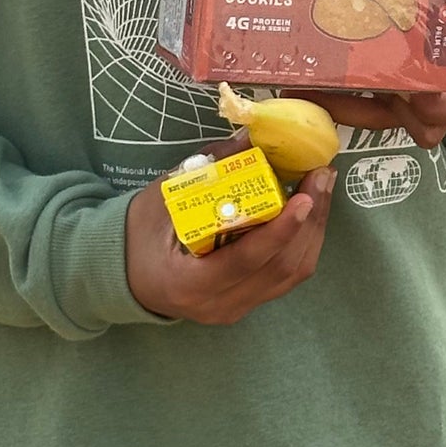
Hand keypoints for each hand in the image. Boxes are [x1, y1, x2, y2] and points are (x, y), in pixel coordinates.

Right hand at [125, 164, 335, 324]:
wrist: (123, 274)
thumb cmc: (138, 234)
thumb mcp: (163, 198)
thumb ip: (206, 171)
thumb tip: (251, 138)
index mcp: (188, 284)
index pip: (243, 262)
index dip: (279, 232)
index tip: (304, 199)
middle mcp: (217, 305)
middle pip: (278, 270)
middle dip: (309, 222)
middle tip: (321, 177)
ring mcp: (235, 308)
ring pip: (290, 275)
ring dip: (314, 230)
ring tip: (322, 188)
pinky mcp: (247, 302)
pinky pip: (285, 277)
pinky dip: (304, 242)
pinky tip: (310, 211)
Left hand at [294, 0, 445, 150]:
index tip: (419, 92)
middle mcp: (440, 86)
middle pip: (422, 124)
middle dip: (381, 111)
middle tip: (338, 85)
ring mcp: (412, 98)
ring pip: (384, 123)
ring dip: (345, 110)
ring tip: (301, 86)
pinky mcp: (386, 98)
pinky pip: (363, 113)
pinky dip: (333, 102)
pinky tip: (297, 80)